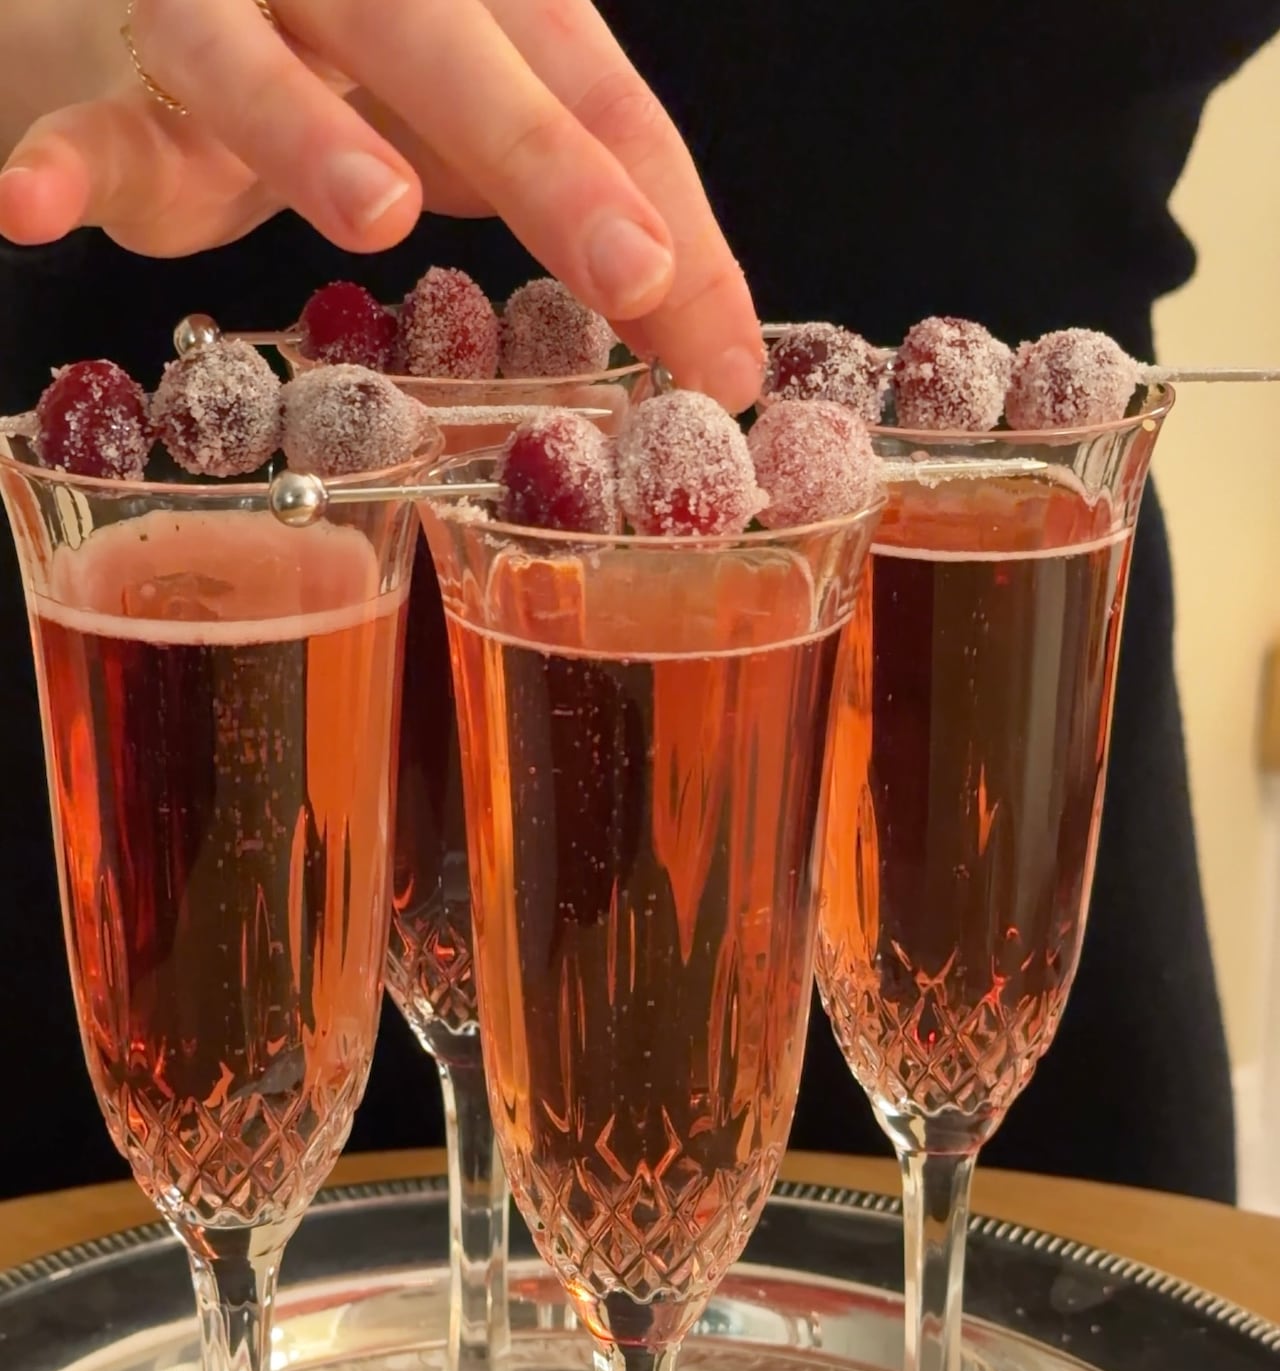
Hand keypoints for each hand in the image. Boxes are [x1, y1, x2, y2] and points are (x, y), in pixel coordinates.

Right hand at [0, 0, 762, 409]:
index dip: (667, 212)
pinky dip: (58, 160)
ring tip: (378, 211)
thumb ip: (584, 215)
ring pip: (246, 53)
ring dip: (305, 127)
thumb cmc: (352, 63)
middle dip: (550, 161)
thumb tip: (719, 352)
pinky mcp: (102, 72)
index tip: (724, 352)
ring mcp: (218, 10)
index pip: (591, 86)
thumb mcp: (480, 124)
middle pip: (456, 52)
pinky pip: (78, 118)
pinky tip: (29, 202)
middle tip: (633, 271)